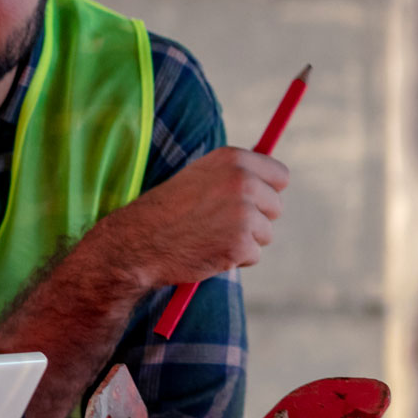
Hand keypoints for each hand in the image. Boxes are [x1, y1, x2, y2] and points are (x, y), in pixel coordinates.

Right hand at [102, 147, 288, 288]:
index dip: (266, 190)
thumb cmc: (166, 211)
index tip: (250, 200)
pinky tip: (208, 250)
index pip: (280, 176)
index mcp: (232, 159)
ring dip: (244, 240)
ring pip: (266, 233)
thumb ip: (233, 175)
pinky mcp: (241, 244)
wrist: (137, 242)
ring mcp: (243, 214)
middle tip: (218, 222)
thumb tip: (272, 180)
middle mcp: (242, 182)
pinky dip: (234, 258)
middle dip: (255, 219)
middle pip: (276, 207)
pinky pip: (253, 255)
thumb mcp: (198, 177)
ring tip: (209, 236)